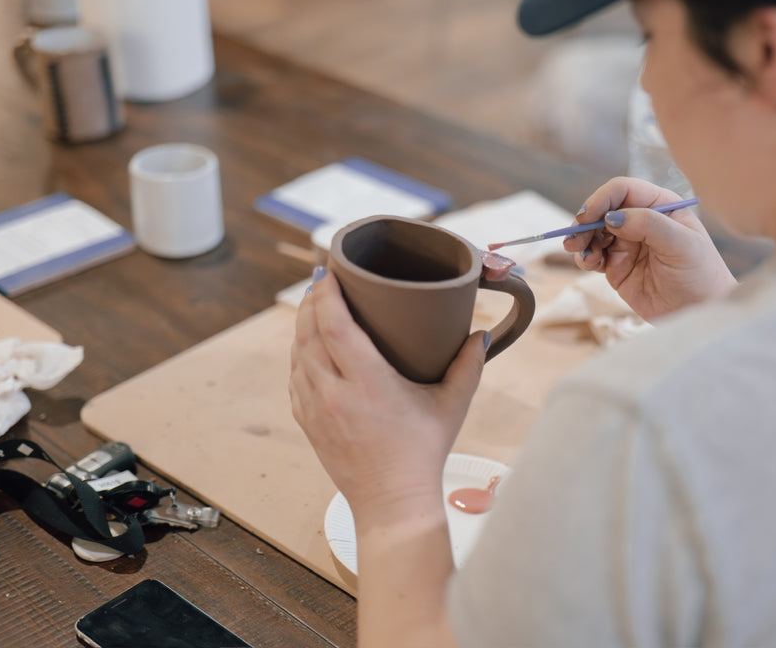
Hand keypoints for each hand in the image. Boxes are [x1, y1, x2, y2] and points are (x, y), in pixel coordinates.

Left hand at [290, 268, 487, 521]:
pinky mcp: (308, 423)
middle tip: (324, 279)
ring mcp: (316, 410)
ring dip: (304, 327)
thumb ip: (468, 365)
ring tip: (316, 306)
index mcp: (367, 383)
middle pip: (309, 333)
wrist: (393, 504)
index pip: (334, 325)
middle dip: (313, 302)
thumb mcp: (452, 406)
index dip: (327, 294)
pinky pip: (296, 379)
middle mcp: (334, 393)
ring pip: (297, 355)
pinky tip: (310, 346)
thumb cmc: (423, 454)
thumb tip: (478, 333)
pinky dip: (300, 356)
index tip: (329, 272)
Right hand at [563, 178, 736, 319]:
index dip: (602, 199)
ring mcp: (628, 243)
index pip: (623, 190)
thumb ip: (648, 225)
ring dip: (582, 239)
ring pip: (594, 232)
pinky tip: (588, 263)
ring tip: (580, 253)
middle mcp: (641, 220)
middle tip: (575, 238)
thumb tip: (612, 216)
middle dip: (586, 221)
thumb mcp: (681, 245)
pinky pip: (593, 255)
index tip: (587, 216)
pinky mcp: (617, 266)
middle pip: (603, 209)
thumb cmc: (700, 275)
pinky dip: (585, 257)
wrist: (700, 312)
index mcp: (660, 205)